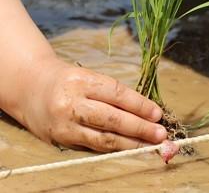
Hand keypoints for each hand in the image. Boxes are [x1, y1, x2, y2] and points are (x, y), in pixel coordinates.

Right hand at [18, 57, 167, 151]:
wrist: (31, 88)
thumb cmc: (70, 81)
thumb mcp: (89, 77)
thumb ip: (114, 93)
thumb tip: (147, 111)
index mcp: (82, 81)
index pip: (117, 94)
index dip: (140, 105)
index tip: (158, 114)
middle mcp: (72, 102)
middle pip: (112, 118)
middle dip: (140, 127)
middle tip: (160, 133)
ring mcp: (65, 123)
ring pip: (103, 137)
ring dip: (130, 143)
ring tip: (150, 145)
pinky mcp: (61, 139)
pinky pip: (93, 146)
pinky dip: (114, 148)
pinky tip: (129, 147)